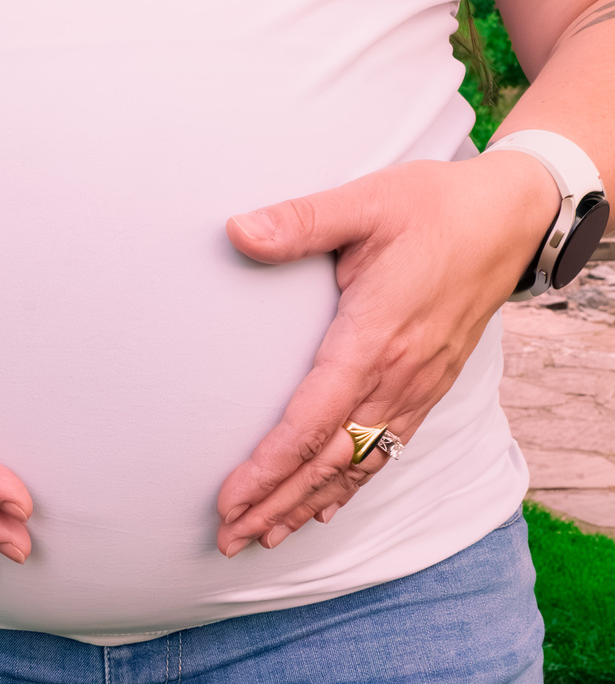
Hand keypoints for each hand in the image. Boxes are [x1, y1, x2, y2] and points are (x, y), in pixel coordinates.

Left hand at [215, 152, 557, 556]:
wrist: (510, 217)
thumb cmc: (434, 207)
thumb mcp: (365, 201)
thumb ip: (301, 222)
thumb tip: (236, 230)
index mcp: (375, 336)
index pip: (314, 419)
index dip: (270, 467)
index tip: (231, 500)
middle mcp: (398, 375)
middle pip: (330, 458)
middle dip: (277, 503)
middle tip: (229, 538)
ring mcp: (417, 386)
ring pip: (357, 464)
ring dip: (308, 504)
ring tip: (264, 537)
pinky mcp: (428, 385)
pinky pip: (387, 449)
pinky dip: (352, 485)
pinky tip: (325, 507)